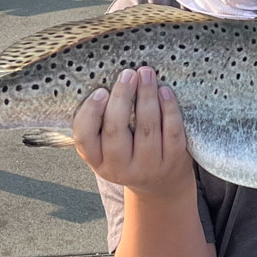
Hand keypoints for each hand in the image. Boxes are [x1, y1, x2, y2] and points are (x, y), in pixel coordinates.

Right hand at [73, 67, 194, 199]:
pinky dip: (169, 109)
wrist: (161, 182)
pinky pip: (171, 132)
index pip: (84, 138)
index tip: (100, 91)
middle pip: (116, 131)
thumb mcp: (107, 145)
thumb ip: (102, 121)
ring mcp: (147, 166)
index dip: (90, 113)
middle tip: (128, 74)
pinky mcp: (172, 161)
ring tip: (146, 74)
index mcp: (97, 160)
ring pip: (146, 129)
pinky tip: (165, 91)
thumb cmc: (129, 151)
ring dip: (146, 97)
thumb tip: (108, 80)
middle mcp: (119, 168)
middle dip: (122, 98)